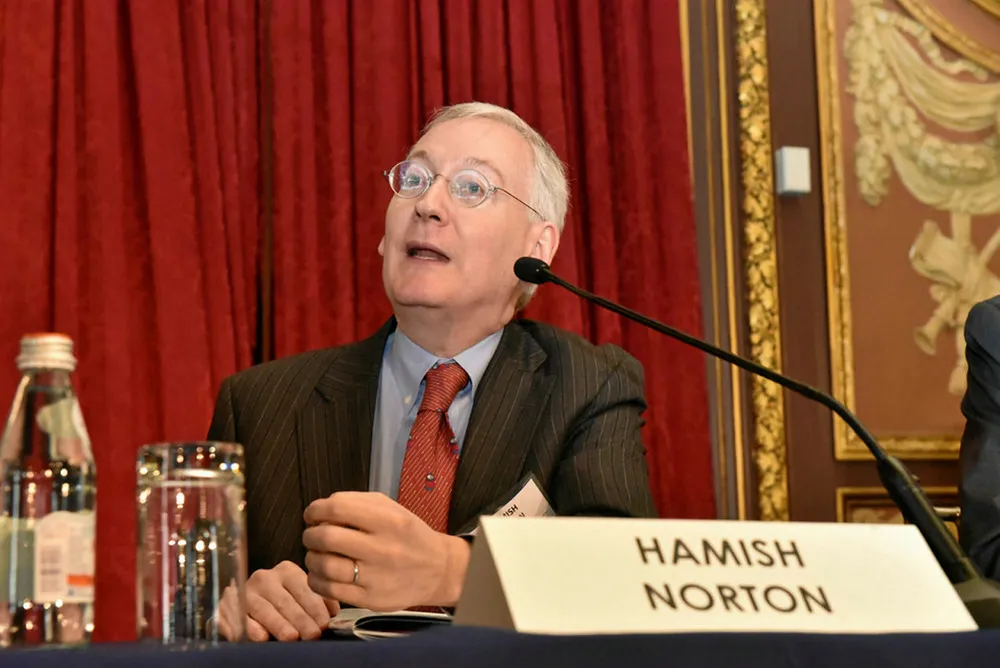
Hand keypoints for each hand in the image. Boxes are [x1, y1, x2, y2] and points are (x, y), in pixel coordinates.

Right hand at [218, 560, 339, 641]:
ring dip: (279, 625)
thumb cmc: (281, 602)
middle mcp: (265, 578)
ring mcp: (246, 593)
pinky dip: (251, 629)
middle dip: (301, 620)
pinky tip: (261, 637)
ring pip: (264, 610)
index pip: (304, 588)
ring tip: (292, 637)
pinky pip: (241, 619)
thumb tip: (332, 611)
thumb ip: (317, 600)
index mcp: (286, 571)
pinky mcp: (228, 608)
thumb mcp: (299, 595)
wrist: (246, 603)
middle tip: (313, 634)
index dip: (316, 607)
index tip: (325, 623)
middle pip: (285, 601)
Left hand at [302, 492, 470, 611]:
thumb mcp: (392, 508)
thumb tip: (323, 507)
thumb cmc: (410, 536)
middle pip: (326, 537)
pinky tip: (323, 573)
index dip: (315, 510)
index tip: (312, 514)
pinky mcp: (370, 599)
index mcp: (388, 520)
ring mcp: (376, 577)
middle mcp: (382, 548)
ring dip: (311, 557)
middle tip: (312, 535)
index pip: (336, 509)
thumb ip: (357, 502)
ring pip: (324, 566)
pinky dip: (317, 579)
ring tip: (318, 554)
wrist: (438, 570)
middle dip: (310, 534)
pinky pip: (329, 589)